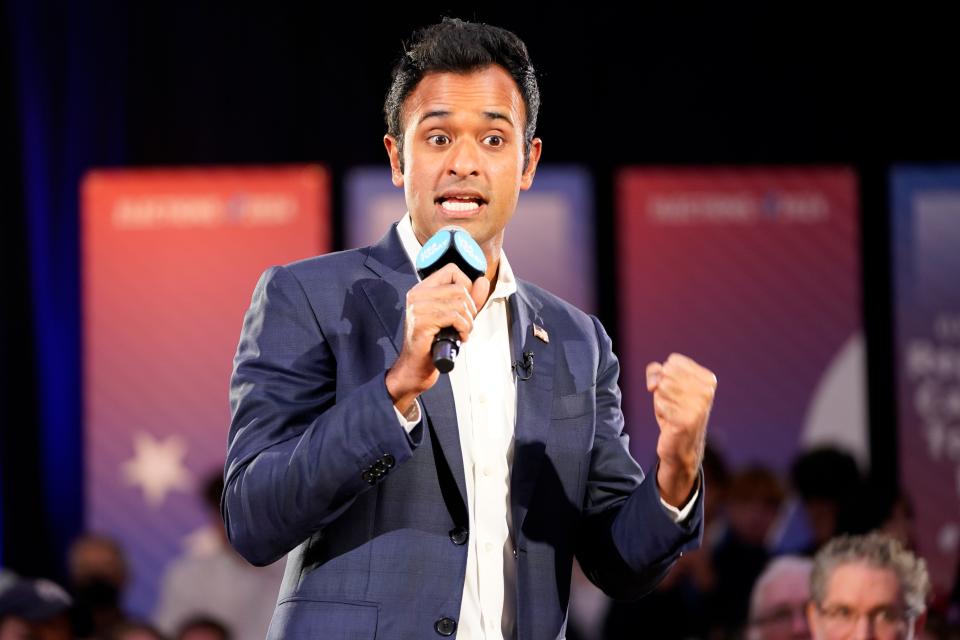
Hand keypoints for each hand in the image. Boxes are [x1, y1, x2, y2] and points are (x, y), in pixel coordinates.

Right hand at [385, 263, 489, 412]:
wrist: (416, 367)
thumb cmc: (433, 343)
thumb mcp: (455, 316)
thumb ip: (470, 298)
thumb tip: (482, 281)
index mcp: (422, 289)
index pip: (451, 270)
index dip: (466, 285)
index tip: (466, 305)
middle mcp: (417, 295)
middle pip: (459, 287)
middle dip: (471, 308)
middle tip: (466, 325)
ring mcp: (417, 308)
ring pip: (459, 303)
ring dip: (468, 321)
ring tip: (463, 332)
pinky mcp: (422, 322)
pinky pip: (454, 317)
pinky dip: (464, 329)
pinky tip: (460, 338)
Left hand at [646, 353, 716, 507]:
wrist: (681, 447)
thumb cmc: (673, 412)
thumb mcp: (665, 386)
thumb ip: (656, 371)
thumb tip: (654, 383)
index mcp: (708, 379)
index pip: (673, 361)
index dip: (664, 374)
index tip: (673, 390)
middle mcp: (707, 390)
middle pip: (666, 373)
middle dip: (661, 389)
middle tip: (673, 404)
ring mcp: (699, 405)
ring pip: (661, 388)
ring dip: (661, 401)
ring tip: (672, 412)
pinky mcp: (687, 419)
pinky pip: (660, 404)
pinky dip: (661, 412)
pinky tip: (671, 421)